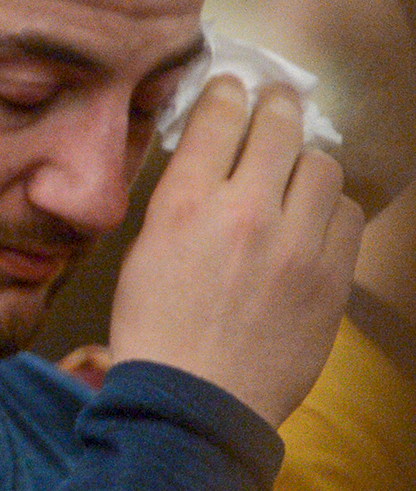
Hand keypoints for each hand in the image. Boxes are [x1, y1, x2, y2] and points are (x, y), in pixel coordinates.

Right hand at [108, 76, 360, 426]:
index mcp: (186, 206)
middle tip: (275, 105)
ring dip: (306, 164)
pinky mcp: (332, 275)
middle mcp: (247, 213)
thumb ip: (183, 201)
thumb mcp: (145, 253)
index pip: (219, 117)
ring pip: (323, 166)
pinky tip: (310, 224)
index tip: (232, 89)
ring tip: (293, 178)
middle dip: (276, 107)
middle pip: (280, 126)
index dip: (228, 92)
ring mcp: (297, 245)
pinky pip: (346, 214)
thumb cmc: (156, 331)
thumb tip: (215, 161)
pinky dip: (328, 210)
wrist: (196, 401)